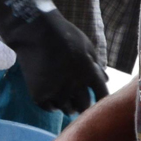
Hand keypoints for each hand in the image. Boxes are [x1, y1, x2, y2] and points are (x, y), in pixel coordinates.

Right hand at [0, 0, 108, 114]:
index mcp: (89, 72)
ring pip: (66, 109)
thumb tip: (106, 80)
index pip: (102, 95)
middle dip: (82, 103)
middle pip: (84, 105)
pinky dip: (52, 104)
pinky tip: (51, 95)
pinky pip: (49, 108)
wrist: (34, 31)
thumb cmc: (63, 35)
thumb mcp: (86, 46)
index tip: (95, 98)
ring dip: (67, 105)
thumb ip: (96, 65)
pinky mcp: (39, 94)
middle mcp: (75, 84)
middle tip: (77, 100)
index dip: (100, 99)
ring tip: (64, 97)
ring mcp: (56, 90)